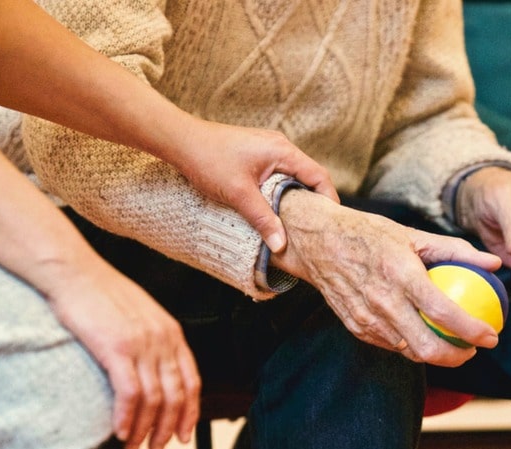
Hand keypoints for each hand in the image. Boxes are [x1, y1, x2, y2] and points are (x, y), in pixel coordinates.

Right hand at [39, 255, 201, 448]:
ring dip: (144, 429)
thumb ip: (151, 340)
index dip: (189, 412)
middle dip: (167, 428)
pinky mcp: (116, 348)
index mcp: (171, 332)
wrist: (74, 272)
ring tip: (132, 446)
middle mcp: (162, 339)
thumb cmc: (99, 293)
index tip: (182, 434)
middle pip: (176, 395)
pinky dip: (126, 418)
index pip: (192, 381)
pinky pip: (130, 393)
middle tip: (155, 447)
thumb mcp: (139, 314)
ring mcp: (141, 343)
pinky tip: (119, 431)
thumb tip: (152, 370)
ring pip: (154, 399)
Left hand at [174, 120, 339, 252]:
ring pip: (292, 176)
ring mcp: (268, 149)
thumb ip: (263, 219)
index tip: (330, 223)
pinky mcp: (256, 154)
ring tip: (296, 223)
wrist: (180, 140)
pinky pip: (278, 174)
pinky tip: (274, 209)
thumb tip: (281, 245)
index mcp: (283, 151)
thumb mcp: (239, 194)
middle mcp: (280, 147)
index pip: (319, 176)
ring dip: (295, 198)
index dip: (329, 200)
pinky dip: (281, 191)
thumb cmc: (208, 160)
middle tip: (315, 228)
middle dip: (313, 202)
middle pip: (309, 176)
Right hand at [270, 190, 502, 366]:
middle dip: (457, 357)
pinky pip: (391, 345)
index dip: (472, 330)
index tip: (491, 336)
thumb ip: (455, 250)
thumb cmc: (370, 234)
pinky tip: (424, 335)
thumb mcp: (413, 234)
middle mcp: (383, 301)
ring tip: (453, 344)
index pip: (443, 312)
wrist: (318, 242)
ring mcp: (367, 319)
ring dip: (436, 354)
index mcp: (400, 274)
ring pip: (409, 351)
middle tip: (474, 349)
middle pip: (427, 347)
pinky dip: (411, 345)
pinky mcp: (356, 327)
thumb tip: (493, 263)